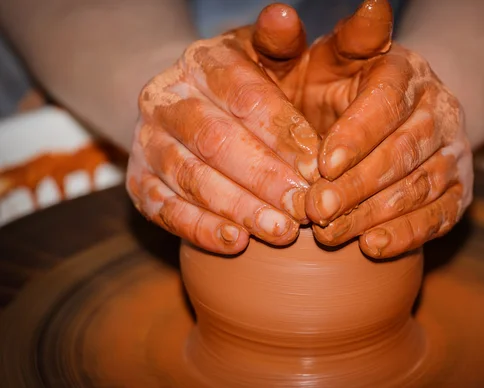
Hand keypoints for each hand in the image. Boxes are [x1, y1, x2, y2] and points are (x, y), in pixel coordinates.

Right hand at [126, 5, 320, 253]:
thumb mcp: (270, 57)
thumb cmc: (249, 86)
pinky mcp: (138, 181)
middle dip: (264, 177)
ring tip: (282, 231)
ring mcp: (147, 141)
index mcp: (203, 61)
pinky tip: (235, 243)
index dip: (283, 133)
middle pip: (215, 140)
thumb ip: (283, 43)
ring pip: (190, 177)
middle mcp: (167, 97)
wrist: (191, 107)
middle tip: (305, 207)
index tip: (319, 165)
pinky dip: (198, 228)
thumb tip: (285, 15)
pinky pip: (163, 208)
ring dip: (238, 208)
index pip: (244, 96)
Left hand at [302, 0, 473, 257]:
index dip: (356, 135)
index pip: (384, 101)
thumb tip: (290, 12)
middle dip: (358, 184)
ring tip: (331, 234)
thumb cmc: (335, 88)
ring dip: (374, 214)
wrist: (389, 116)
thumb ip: (294, 43)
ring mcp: (452, 149)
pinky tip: (373, 247)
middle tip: (316, 211)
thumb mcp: (312, 64)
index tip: (322, 165)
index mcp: (400, 70)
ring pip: (421, 185)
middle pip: (404, 149)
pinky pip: (440, 214)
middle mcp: (436, 106)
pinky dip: (409, 233)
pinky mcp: (458, 188)